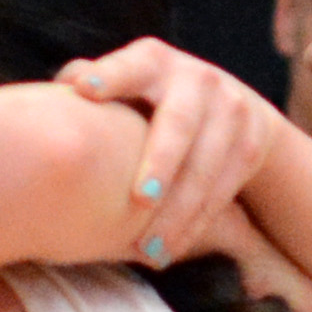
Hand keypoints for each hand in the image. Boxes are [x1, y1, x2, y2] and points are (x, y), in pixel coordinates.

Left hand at [56, 39, 282, 269]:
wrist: (233, 106)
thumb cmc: (151, 99)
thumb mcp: (127, 82)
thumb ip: (91, 81)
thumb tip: (59, 90)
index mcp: (153, 62)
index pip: (131, 67)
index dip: (111, 76)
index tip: (86, 89)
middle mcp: (197, 80)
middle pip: (178, 124)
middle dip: (161, 162)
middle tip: (141, 198)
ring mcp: (231, 110)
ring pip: (206, 166)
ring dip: (178, 211)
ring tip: (148, 249)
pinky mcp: (252, 143)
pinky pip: (223, 189)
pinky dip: (196, 223)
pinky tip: (170, 249)